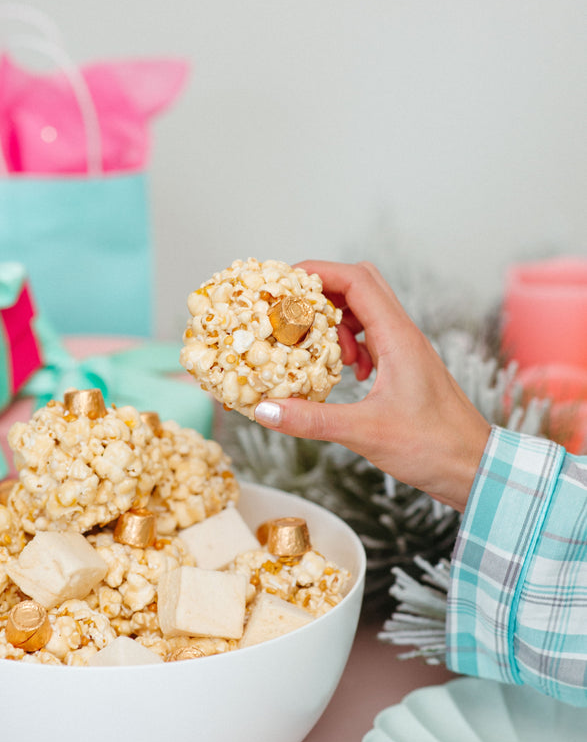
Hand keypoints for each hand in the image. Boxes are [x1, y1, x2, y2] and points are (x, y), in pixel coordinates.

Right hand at [253, 261, 490, 511]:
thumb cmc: (434, 447)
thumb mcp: (366, 433)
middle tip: (290, 312)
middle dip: (321, 291)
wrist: (476, 468)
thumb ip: (313, 420)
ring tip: (317, 351)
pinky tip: (342, 374)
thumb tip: (265, 410)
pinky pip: (372, 338)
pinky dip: (349, 345)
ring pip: (365, 311)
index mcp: (398, 337)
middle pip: (360, 286)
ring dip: (335, 321)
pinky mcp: (406, 368)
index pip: (355, 280)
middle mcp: (403, 335)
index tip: (283, 283)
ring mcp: (406, 350)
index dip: (317, 272)